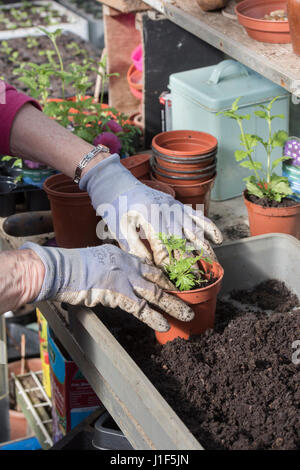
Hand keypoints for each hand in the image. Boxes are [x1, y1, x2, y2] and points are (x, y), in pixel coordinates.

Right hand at [22, 242, 193, 331]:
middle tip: (191, 297)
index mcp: (123, 256)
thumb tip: (113, 279)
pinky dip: (154, 318)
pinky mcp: (119, 294)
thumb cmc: (72, 267)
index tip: (176, 284)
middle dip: (176, 290)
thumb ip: (110, 269)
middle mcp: (129, 265)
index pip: (150, 266)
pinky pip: (141, 308)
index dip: (165, 277)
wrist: (61, 269)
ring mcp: (126, 278)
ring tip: (188, 316)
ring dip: (174, 306)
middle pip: (159, 279)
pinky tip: (166, 326)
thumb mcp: (96, 261)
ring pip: (156, 294)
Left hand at [80, 155, 222, 265]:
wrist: (118, 183)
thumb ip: (134, 247)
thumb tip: (150, 265)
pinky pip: (199, 216)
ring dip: (203, 248)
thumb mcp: (118, 228)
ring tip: (212, 264)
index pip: (164, 244)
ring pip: (194, 230)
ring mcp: (176, 206)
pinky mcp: (179, 205)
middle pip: (181, 240)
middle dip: (187, 261)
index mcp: (150, 214)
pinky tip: (218, 240)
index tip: (170, 276)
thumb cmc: (115, 207)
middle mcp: (167, 209)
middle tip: (194, 278)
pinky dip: (210, 228)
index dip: (167, 262)